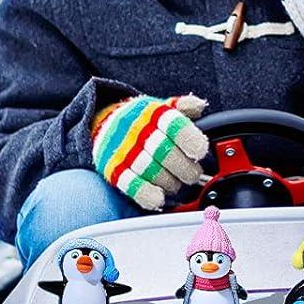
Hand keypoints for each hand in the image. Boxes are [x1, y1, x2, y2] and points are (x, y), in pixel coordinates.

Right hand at [91, 93, 208, 210]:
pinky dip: (146, 194)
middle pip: (164, 152)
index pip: (173, 124)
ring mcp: (123, 150)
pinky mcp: (112, 168)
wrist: (103, 123)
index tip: (200, 152)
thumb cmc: (141, 119)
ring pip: (150, 170)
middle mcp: (136, 129)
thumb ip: (184, 106)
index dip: (189, 139)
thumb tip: (199, 105)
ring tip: (177, 183)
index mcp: (153, 112)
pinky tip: (159, 198)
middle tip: (193, 174)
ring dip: (170, 183)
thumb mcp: (162, 106)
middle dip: (185, 168)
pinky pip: (129, 184)